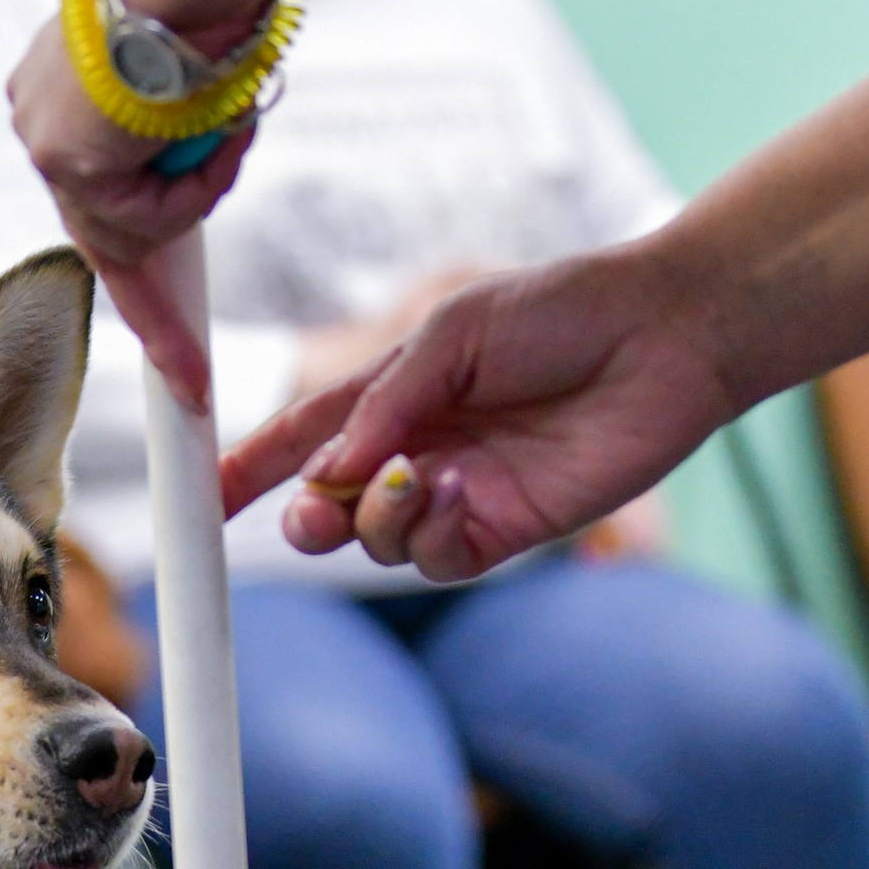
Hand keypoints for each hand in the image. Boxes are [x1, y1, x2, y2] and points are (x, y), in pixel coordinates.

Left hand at [5, 16, 256, 408]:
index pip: (95, 194)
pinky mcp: (64, 159)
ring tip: (228, 125)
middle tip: (188, 390)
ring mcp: (46, 141)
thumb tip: (218, 121)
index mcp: (64, 89)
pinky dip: (191, 189)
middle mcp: (42, 118)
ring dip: (201, 189)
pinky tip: (209, 131)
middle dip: (156, 320)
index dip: (132, 259)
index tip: (148, 322)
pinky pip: (145, 221)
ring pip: (138, 229)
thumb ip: (187, 113)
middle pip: (104, 240)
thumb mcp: (195, 59)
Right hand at [222, 243, 736, 582]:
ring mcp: (457, 495)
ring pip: (376, 539)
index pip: (302, 438)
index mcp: (394, 393)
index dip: (248, 468)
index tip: (203, 497)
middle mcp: (417, 449)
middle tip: (312, 510)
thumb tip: (329, 468)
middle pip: (326, 507)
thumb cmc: (563, 310)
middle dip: (305, 515)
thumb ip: (385, 398)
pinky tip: (459, 491)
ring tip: (418, 475)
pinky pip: (435, 558)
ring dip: (377, 517)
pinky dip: (429, 533)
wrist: (664, 336)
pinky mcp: (503, 530)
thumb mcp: (454, 331)